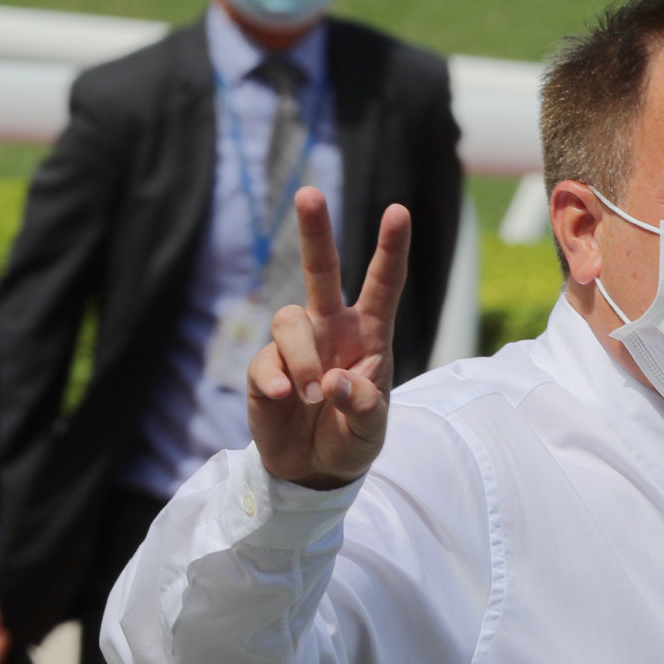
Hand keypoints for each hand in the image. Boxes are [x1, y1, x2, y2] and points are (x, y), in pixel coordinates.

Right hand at [247, 188, 409, 489]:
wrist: (315, 471)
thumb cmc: (353, 440)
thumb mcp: (372, 429)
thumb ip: (364, 405)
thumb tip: (335, 381)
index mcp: (369, 335)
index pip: (382, 286)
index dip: (390, 250)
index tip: (398, 211)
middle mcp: (330, 329)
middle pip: (321, 271)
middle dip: (315, 232)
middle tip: (309, 193)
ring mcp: (295, 346)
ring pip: (288, 321)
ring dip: (301, 359)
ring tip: (313, 397)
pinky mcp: (264, 368)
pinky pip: (265, 362)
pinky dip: (277, 381)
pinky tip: (285, 400)